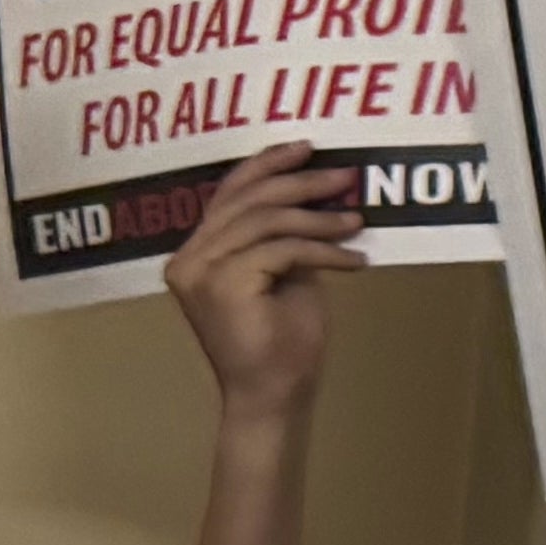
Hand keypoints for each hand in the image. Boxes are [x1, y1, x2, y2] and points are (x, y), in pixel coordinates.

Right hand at [164, 143, 359, 417]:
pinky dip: (325, 251)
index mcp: (196, 253)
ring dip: (320, 219)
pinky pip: (284, 249)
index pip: (229, 193)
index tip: (307, 149)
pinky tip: (354, 262)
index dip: (267, 164)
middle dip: (301, 182)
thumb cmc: (283, 342)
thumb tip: (317, 195)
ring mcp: (201, 271)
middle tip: (345, 177)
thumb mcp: (285, 274)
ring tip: (356, 222)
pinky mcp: (224, 284)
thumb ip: (283, 237)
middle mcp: (189, 258)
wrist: (274, 395)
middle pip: (249, 200)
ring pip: (268, 221)